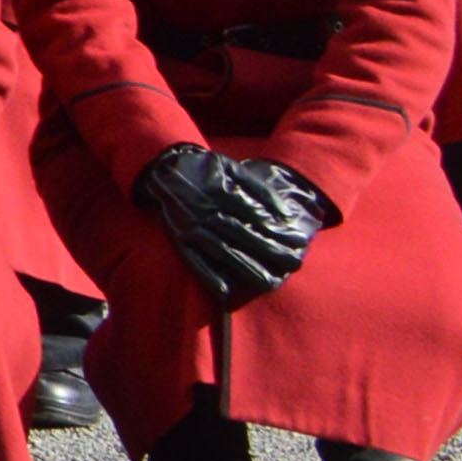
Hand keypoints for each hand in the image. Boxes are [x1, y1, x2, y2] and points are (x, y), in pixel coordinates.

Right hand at [138, 145, 314, 302]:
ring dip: (245, 268)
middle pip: (244, 236)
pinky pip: (193, 260)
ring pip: (222, 252)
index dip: (279, 231)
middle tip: (294, 265)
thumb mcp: (231, 167)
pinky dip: (207, 277)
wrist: (162, 169)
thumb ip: (259, 187)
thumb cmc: (203, 168)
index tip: (299, 243)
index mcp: (221, 193)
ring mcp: (192, 227)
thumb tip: (286, 213)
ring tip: (269, 283)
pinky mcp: (178, 239)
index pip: (256, 217)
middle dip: (271, 252)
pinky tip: (224, 293)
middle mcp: (207, 211)